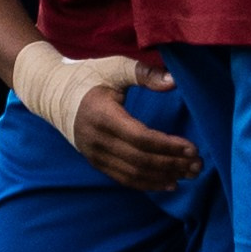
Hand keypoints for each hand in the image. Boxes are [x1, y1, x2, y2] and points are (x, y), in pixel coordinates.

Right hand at [72, 66, 205, 192]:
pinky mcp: (95, 161)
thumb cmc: (88, 76)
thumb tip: (174, 80)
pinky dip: (147, 184)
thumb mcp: (114, 67)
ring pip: (133, 173)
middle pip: (140, 160)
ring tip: (189, 174)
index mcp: (102, 115)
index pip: (141, 138)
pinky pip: (123, 178)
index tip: (192, 148)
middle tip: (198, 165)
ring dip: (164, 176)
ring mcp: (94, 154)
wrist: (52, 93)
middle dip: (172, 164)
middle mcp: (96, 140)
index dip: (168, 146)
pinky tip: (168, 183)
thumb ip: (144, 73)